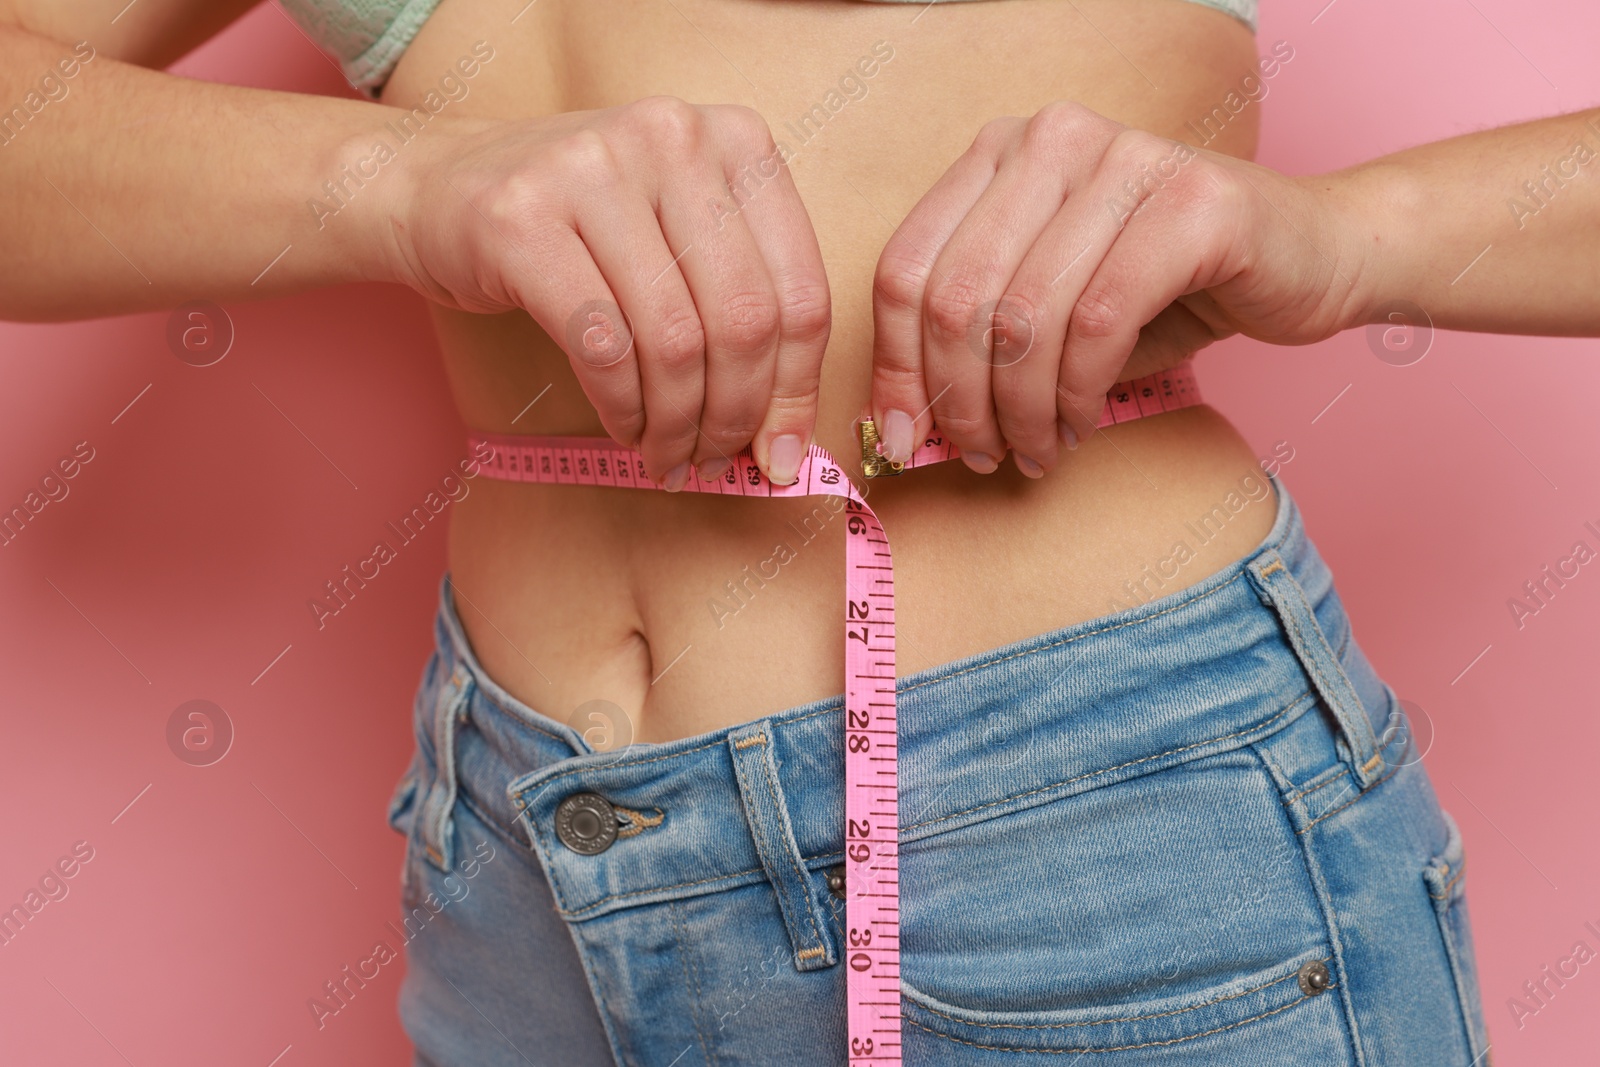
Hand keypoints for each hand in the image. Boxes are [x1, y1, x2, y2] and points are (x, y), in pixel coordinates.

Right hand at [383, 97, 830, 487]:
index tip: (782, 455)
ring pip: (674, 342)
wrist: (437, 186)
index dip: (797, 390)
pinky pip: (602, 347)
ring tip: (666, 455)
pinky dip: (623, 408)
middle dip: (735, 416)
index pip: (802, 290)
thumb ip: (743, 311)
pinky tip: (625, 427)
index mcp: (737, 140)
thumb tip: (788, 439)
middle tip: (713, 462)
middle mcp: (672, 137)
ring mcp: (592, 168)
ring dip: (676, 424)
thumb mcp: (680, 237)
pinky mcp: (521, 218)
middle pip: (744, 320)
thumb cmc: (580, 228)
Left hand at [868, 100, 1363, 475]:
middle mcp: (1053, 139)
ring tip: (1036, 450)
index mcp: (1001, 153)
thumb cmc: (1168, 290)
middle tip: (982, 456)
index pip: (907, 268)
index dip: (895, 367)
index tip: (899, 439)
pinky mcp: (1193, 201)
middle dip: (960, 402)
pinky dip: (1079, 393)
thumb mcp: (1050, 313)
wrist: (1315, 256)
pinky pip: (1098, 322)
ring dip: (1023, 412)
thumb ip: (976, 346)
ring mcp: (1124, 159)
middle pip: (956, 299)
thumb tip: (899, 428)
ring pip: (1024, 318)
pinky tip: (1082, 423)